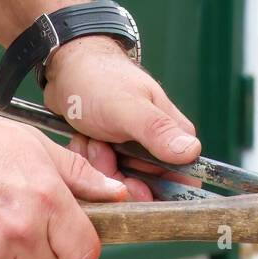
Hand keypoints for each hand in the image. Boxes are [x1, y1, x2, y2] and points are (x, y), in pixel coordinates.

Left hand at [42, 38, 200, 201]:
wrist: (67, 67)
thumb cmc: (99, 79)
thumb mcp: (127, 106)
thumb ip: (157, 130)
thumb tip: (191, 152)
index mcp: (173, 135)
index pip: (180, 182)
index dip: (155, 191)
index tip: (130, 183)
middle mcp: (158, 146)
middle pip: (145, 188)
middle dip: (117, 176)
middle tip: (100, 147)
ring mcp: (133, 151)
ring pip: (118, 182)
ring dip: (98, 166)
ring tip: (90, 138)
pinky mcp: (111, 153)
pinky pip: (101, 174)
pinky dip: (88, 162)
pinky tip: (82, 140)